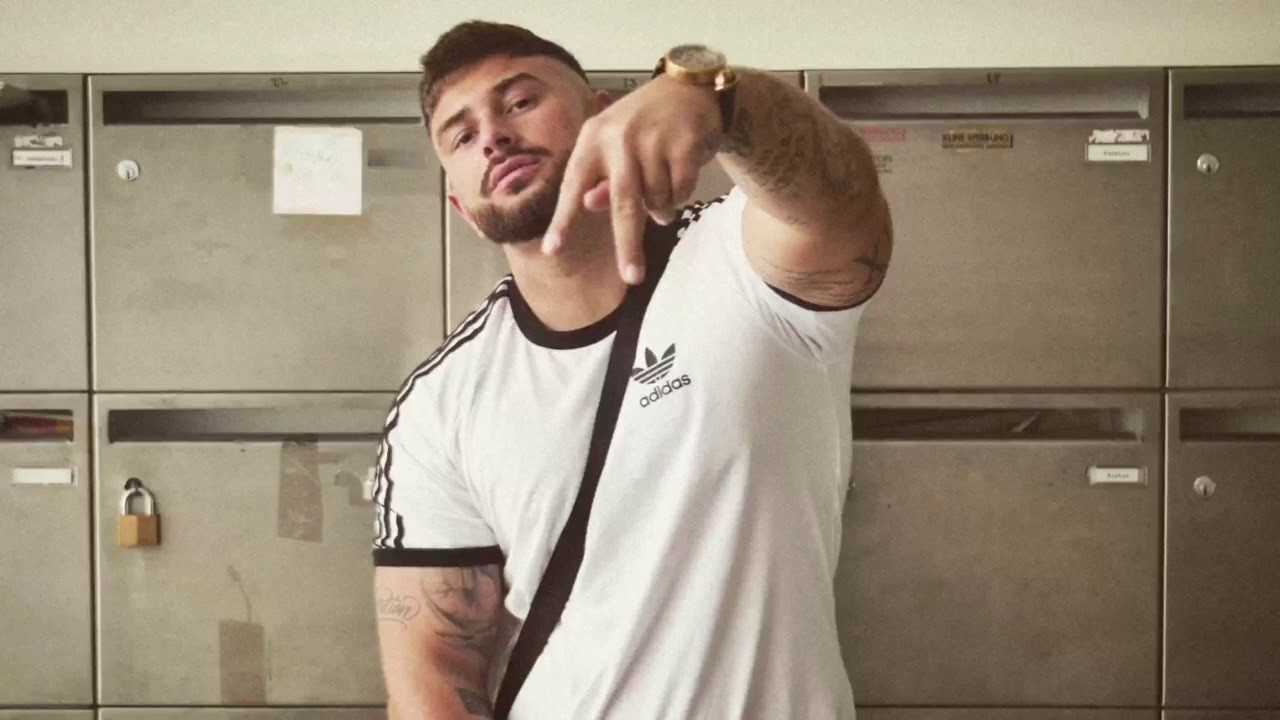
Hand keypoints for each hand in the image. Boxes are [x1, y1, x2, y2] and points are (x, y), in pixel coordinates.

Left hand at [541, 76, 721, 284]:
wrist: (690, 90)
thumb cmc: (643, 126)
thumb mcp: (613, 145)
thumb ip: (600, 177)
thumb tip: (589, 203)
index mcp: (593, 138)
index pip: (573, 185)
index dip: (564, 219)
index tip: (551, 249)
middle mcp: (620, 139)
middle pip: (623, 203)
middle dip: (628, 245)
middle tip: (631, 277)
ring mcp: (654, 140)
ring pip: (657, 201)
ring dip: (662, 209)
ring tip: (664, 188)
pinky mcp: (684, 144)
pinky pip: (681, 191)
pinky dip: (681, 194)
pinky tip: (680, 174)